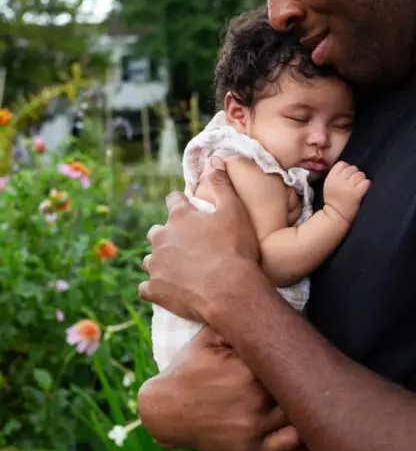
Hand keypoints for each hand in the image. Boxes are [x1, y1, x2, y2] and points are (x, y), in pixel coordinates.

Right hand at [137, 327, 300, 450]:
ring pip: (296, 412)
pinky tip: (305, 419)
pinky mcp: (251, 447)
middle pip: (295, 384)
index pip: (286, 357)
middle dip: (300, 376)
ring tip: (307, 390)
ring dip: (301, 401)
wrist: (163, 410)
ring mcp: (254, 425)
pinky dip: (302, 433)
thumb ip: (236, 324)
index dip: (294, 352)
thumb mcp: (208, 337)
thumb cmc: (187, 369)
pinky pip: (289, 443)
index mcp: (248, 368)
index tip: (301, 347)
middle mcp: (255, 398)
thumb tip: (265, 308)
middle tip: (307, 368)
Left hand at [139, 158, 259, 321]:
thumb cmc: (235, 249)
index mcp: (180, 217)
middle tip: (185, 245)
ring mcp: (155, 265)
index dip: (181, 203)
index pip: (173, 200)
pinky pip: (145, 288)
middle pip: (156, 231)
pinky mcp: (154, 289)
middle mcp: (161, 238)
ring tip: (177, 270)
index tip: (188, 208)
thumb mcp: (235, 211)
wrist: (230, 291)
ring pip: (149, 260)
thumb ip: (222, 184)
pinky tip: (166, 291)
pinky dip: (154, 288)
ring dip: (160, 262)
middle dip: (166, 235)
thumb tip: (214, 159)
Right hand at [323, 161, 370, 223]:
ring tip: (359, 187)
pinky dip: (366, 185)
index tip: (347, 177)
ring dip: (361, 180)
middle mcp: (340, 180)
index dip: (347, 168)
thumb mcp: (328, 184)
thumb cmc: (333, 201)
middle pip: (353, 168)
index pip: (342, 164)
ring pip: (360, 174)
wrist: (336, 216)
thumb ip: (336, 174)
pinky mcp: (357, 193)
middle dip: (355, 174)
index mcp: (331, 177)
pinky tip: (363, 189)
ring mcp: (349, 186)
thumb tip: (348, 168)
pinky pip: (366, 182)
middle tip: (354, 183)